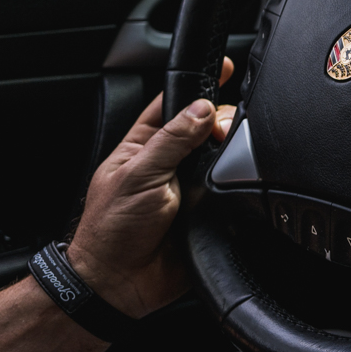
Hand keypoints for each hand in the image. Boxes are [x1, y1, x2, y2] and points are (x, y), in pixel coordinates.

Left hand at [66, 61, 235, 318]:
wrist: (120, 283)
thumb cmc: (111, 229)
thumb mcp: (138, 175)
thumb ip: (172, 140)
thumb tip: (201, 110)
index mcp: (145, 145)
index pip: (175, 103)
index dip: (199, 84)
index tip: (224, 68)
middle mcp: (170, 163)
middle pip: (207, 127)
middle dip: (222, 121)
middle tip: (221, 132)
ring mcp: (190, 187)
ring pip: (224, 158)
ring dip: (232, 154)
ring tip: (227, 159)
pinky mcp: (208, 212)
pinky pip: (232, 192)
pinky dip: (240, 186)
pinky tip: (238, 183)